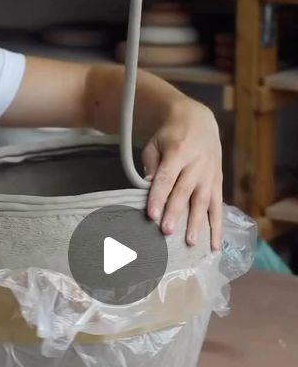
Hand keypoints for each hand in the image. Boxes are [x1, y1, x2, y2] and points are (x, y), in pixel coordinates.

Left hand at [142, 99, 222, 250]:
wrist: (199, 121)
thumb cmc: (170, 135)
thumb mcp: (155, 143)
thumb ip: (150, 165)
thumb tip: (147, 189)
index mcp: (178, 152)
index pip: (166, 177)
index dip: (158, 196)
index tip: (151, 214)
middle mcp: (197, 164)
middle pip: (185, 191)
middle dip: (176, 212)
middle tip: (167, 232)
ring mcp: (210, 175)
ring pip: (204, 201)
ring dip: (198, 223)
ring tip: (191, 243)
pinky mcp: (218, 183)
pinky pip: (219, 207)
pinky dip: (218, 226)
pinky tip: (215, 245)